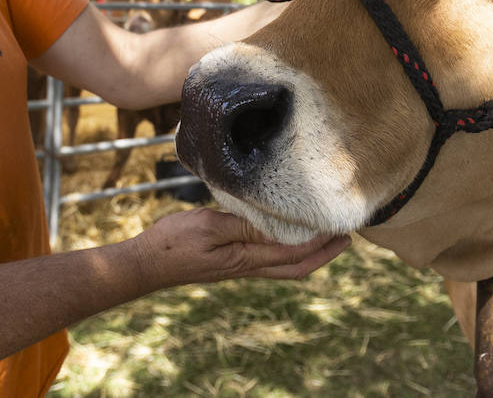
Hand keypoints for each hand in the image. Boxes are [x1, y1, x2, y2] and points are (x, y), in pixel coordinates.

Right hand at [134, 208, 349, 287]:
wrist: (146, 263)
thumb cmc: (174, 243)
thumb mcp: (208, 228)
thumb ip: (242, 227)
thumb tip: (276, 225)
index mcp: (245, 259)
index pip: (293, 254)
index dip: (320, 244)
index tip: (341, 229)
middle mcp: (247, 265)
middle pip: (294, 266)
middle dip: (322, 254)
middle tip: (345, 238)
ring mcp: (238, 264)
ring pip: (283, 263)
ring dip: (307, 251)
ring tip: (324, 234)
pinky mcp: (230, 259)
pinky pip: (267, 257)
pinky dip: (285, 247)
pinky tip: (285, 232)